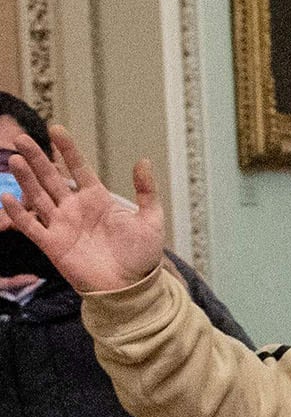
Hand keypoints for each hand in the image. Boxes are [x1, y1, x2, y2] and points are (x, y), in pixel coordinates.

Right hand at [0, 124, 163, 293]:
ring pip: (38, 196)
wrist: (132, 287)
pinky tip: (6, 196)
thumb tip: (144, 160)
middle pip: (52, 178)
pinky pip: (30, 226)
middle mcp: (75, 208)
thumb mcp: (151, 220)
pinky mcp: (52, 244)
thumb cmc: (142, 255)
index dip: (68, 150)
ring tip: (16, 160)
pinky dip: (18, 213)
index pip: (79, 169)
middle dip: (38, 158)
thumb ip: (147, 191)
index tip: (57, 129)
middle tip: (22, 138)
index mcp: (98, 199)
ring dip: (26, 179)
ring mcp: (61, 225)